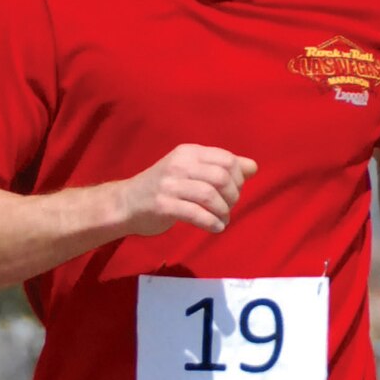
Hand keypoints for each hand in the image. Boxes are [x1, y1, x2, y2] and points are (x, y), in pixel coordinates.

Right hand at [116, 144, 256, 237]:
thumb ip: (221, 167)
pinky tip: (215, 227)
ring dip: (224, 211)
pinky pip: (197, 214)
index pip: (227, 159)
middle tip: (228, 207)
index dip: (238, 178)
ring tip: (222, 219)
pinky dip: (212, 223)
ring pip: (210, 196)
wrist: (127, 203)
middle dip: (233, 196)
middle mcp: (179, 164)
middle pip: (222, 177)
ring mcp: (169, 185)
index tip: (234, 191)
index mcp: (188, 152)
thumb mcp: (191, 171)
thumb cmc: (165, 188)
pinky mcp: (163, 205)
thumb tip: (253, 167)